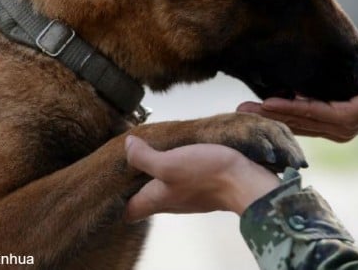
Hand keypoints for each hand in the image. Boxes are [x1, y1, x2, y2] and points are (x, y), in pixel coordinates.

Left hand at [124, 136, 280, 220]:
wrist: (245, 181)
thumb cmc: (208, 176)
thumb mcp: (169, 162)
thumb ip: (143, 157)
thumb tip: (127, 146)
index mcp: (156, 200)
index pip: (129, 212)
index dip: (117, 200)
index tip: (112, 181)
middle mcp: (170, 202)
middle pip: (145, 199)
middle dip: (135, 183)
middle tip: (131, 158)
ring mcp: (187, 196)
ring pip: (164, 188)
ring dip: (157, 173)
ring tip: (153, 151)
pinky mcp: (203, 188)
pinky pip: (183, 181)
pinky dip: (177, 170)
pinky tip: (181, 153)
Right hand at [237, 42, 357, 142]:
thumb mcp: (346, 69)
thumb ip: (325, 70)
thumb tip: (301, 53)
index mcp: (336, 119)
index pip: (299, 118)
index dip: (273, 113)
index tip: (246, 107)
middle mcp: (339, 128)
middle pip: (295, 123)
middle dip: (265, 117)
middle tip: (236, 112)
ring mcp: (345, 126)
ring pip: (303, 120)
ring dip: (274, 113)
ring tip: (249, 108)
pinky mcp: (352, 118)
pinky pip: (318, 113)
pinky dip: (295, 106)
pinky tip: (275, 101)